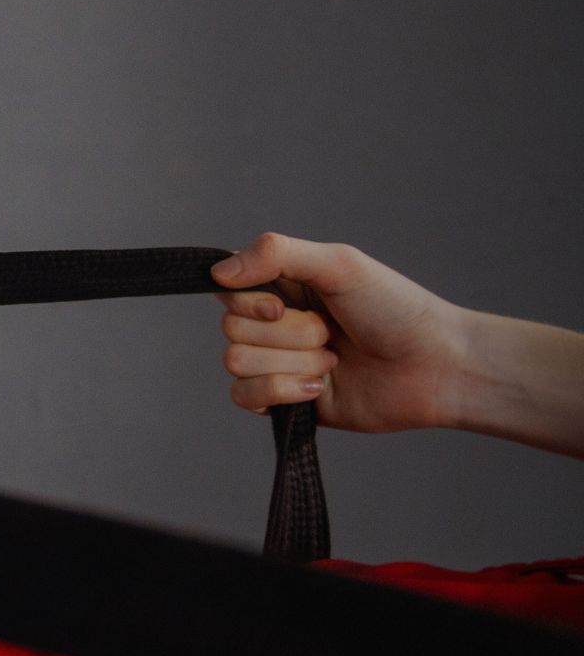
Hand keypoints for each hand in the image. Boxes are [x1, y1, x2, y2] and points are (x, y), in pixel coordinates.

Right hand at [210, 232, 467, 434]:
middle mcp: (275, 325)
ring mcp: (278, 364)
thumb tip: (218, 273)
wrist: (436, 368)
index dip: (249, 302)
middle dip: (287, 335)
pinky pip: (245, 398)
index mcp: (283, 287)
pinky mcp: (285, 401)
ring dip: (292, 363)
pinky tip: (318, 389)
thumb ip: (275, 253)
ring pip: (236, 363)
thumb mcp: (339, 264)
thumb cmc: (397, 309)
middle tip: (331, 332)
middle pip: (231, 330)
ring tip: (333, 360)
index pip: (227, 290)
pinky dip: (282, 392)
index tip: (283, 306)